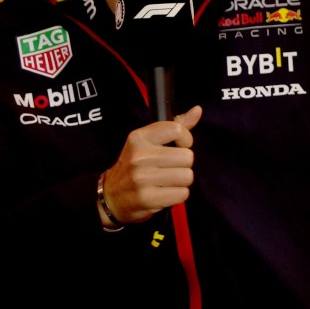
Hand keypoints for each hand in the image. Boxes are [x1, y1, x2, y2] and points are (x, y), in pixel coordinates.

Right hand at [101, 105, 201, 224]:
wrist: (112, 196)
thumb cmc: (136, 166)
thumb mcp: (149, 142)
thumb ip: (175, 126)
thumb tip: (198, 110)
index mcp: (140, 137)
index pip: (177, 130)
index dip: (185, 140)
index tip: (177, 147)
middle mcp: (139, 156)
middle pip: (187, 157)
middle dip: (183, 165)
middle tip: (169, 168)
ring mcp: (142, 178)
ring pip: (187, 176)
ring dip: (181, 181)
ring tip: (166, 181)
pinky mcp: (147, 198)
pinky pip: (182, 194)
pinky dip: (177, 195)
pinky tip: (164, 193)